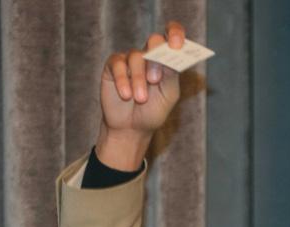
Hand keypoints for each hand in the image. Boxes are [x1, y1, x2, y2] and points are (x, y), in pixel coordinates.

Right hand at [95, 21, 185, 169]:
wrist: (131, 128)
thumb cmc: (153, 112)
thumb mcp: (168, 96)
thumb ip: (171, 75)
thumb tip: (172, 54)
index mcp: (166, 61)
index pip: (172, 37)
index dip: (175, 34)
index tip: (176, 44)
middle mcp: (149, 56)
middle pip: (154, 41)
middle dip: (156, 59)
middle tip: (155, 80)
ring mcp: (130, 59)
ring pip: (136, 57)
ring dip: (139, 79)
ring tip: (140, 99)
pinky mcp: (113, 66)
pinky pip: (118, 64)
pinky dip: (122, 80)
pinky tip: (126, 95)